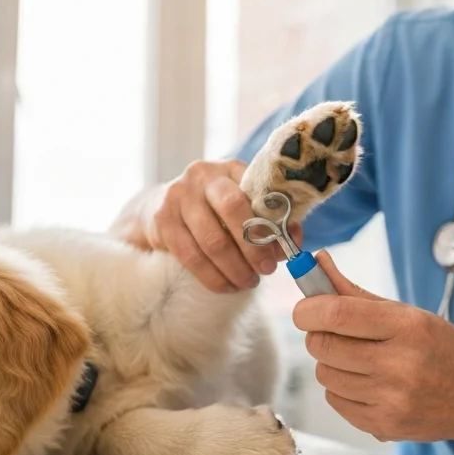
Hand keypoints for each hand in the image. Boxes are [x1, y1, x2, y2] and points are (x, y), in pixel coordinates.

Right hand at [117, 159, 299, 292]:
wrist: (158, 207)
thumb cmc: (211, 209)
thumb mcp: (241, 204)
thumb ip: (270, 219)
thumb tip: (295, 239)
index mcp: (229, 168)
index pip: (256, 191)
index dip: (272, 222)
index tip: (283, 249)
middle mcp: (201, 175)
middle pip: (232, 209)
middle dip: (254, 246)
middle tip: (266, 270)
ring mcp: (178, 196)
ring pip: (212, 239)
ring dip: (234, 268)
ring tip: (248, 283)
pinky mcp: (162, 221)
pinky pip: (190, 256)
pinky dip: (212, 277)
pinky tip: (226, 286)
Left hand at [292, 251, 453, 443]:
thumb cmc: (443, 348)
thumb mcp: (409, 313)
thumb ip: (356, 292)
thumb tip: (317, 263)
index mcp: (408, 327)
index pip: (337, 314)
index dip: (309, 309)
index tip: (306, 309)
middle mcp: (401, 365)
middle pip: (324, 346)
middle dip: (319, 336)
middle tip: (334, 333)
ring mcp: (392, 400)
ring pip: (325, 375)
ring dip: (332, 364)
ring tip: (358, 360)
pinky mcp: (384, 426)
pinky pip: (335, 401)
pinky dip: (341, 390)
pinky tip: (367, 383)